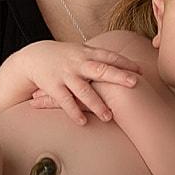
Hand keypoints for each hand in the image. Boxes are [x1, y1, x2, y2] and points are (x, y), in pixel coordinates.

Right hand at [14, 40, 141, 125]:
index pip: (109, 57)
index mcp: (87, 53)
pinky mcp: (53, 86)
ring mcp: (66, 75)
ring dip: (96, 104)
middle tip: (134, 83)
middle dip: (117, 76)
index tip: (140, 70)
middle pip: (101, 69)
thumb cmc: (64, 57)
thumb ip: (100, 58)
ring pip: (83, 89)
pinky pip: (65, 101)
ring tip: (108, 117)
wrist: (33, 57)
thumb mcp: (81, 51)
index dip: (125, 63)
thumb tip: (126, 64)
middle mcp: (78, 63)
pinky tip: (83, 122)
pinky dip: (74, 111)